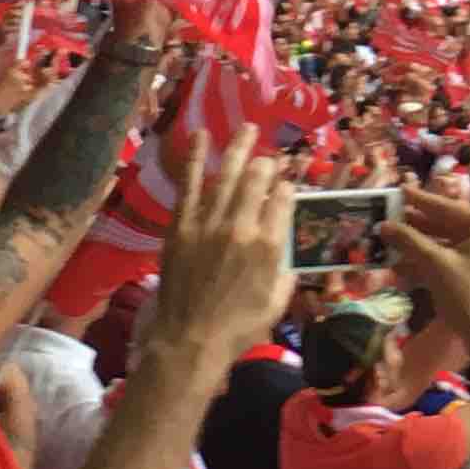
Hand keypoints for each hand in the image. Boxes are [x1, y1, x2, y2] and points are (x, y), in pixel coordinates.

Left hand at [156, 141, 292, 372]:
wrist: (191, 340)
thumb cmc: (238, 329)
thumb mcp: (276, 303)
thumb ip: (286, 272)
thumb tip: (286, 251)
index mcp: (269, 246)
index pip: (284, 199)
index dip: (287, 187)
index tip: (285, 185)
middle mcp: (241, 227)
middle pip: (258, 180)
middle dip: (266, 164)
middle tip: (267, 156)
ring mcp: (209, 224)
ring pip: (227, 176)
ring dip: (238, 149)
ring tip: (247, 128)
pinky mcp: (182, 226)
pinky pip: (189, 185)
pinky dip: (194, 158)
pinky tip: (201, 136)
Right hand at [388, 181, 469, 365]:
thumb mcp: (437, 267)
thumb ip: (410, 242)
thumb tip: (384, 225)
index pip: (448, 207)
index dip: (420, 200)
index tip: (399, 191)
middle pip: (448, 225)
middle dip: (417, 227)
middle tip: (390, 218)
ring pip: (449, 246)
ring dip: (420, 248)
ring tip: (390, 245)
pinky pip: (455, 262)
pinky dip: (432, 264)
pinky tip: (404, 268)